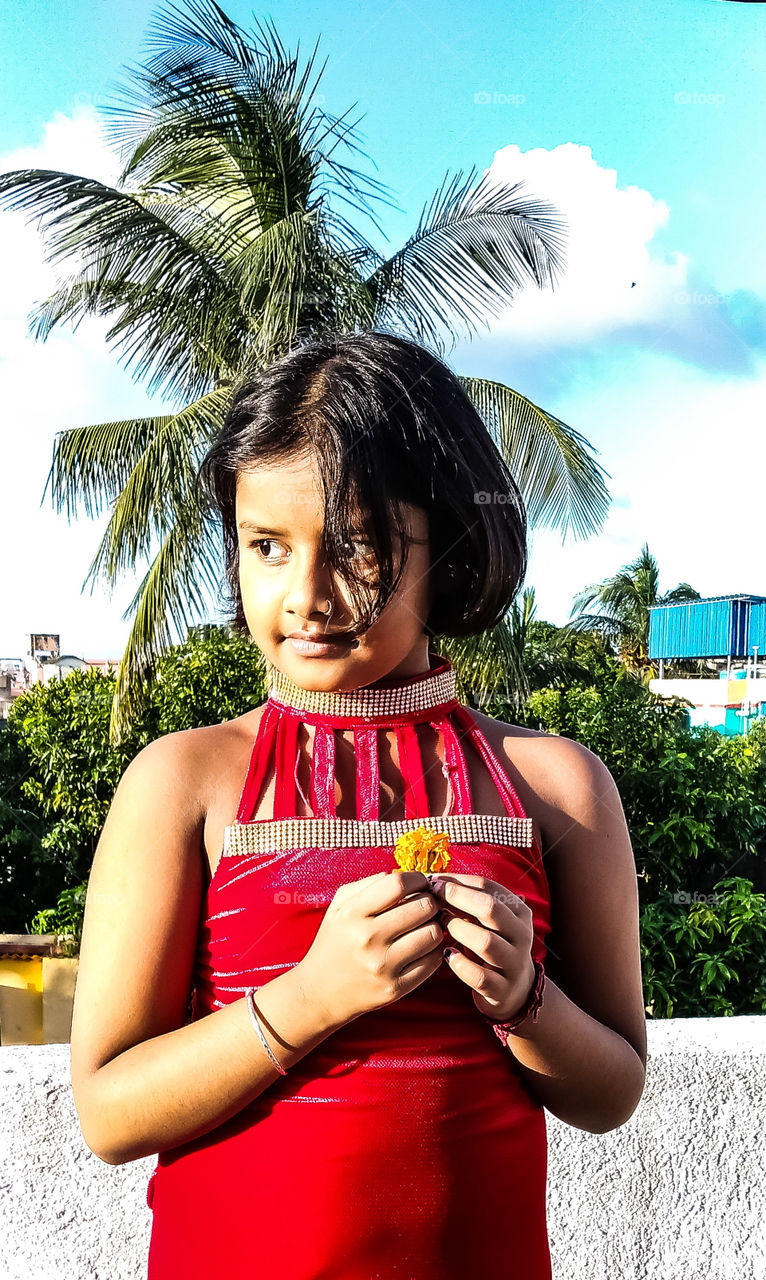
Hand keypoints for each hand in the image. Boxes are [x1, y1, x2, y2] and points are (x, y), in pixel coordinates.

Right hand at [295, 870, 442, 1028]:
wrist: (319, 992)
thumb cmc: (334, 942)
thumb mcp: (339, 907)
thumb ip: (368, 884)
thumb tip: (403, 876)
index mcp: (352, 913)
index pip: (398, 884)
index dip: (417, 879)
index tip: (420, 883)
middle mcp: (367, 939)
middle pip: (423, 907)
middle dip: (429, 902)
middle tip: (425, 906)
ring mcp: (382, 966)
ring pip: (432, 934)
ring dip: (433, 927)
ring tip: (422, 927)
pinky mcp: (395, 988)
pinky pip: (433, 961)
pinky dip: (433, 951)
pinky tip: (421, 949)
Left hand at [429, 873, 535, 1021]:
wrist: (515, 991)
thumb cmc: (493, 945)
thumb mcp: (487, 921)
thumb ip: (467, 902)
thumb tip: (433, 880)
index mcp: (519, 912)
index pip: (489, 887)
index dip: (458, 881)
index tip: (433, 880)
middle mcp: (521, 935)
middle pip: (491, 909)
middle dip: (458, 899)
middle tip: (434, 897)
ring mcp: (514, 963)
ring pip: (486, 942)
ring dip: (458, 930)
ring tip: (441, 925)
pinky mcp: (502, 990)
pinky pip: (479, 976)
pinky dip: (460, 964)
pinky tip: (447, 954)